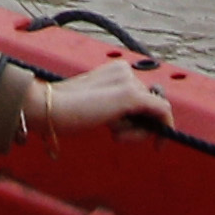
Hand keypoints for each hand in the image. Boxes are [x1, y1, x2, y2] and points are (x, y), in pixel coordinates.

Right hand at [30, 59, 165, 132]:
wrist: (49, 109)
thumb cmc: (64, 112)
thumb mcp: (96, 107)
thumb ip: (115, 109)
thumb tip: (141, 121)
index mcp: (115, 70)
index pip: (141, 95)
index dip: (143, 117)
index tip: (137, 134)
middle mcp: (125, 70)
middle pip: (149, 104)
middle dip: (138, 126)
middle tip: (115, 136)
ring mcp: (128, 82)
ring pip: (153, 112)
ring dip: (137, 131)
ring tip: (110, 132)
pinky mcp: (131, 96)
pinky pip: (162, 111)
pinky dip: (165, 128)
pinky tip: (160, 144)